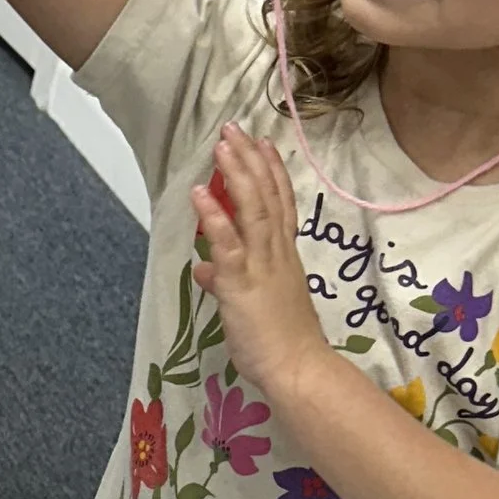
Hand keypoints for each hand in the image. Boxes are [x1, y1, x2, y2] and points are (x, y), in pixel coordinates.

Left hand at [189, 125, 328, 401]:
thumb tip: (204, 270)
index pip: (281, 205)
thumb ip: (227, 281)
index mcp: (283, 257)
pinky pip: (229, 245)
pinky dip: (214, 217)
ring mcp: (262, 265)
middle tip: (236, 129)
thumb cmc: (280, 342)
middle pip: (267, 197)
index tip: (264, 145)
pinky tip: (200, 193)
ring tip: (223, 146)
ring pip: (253, 210)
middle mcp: (277, 253)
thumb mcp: (252, 305)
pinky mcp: (244, 283)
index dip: (272, 173)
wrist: (298, 369)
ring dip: (237, 175)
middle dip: (251, 161)